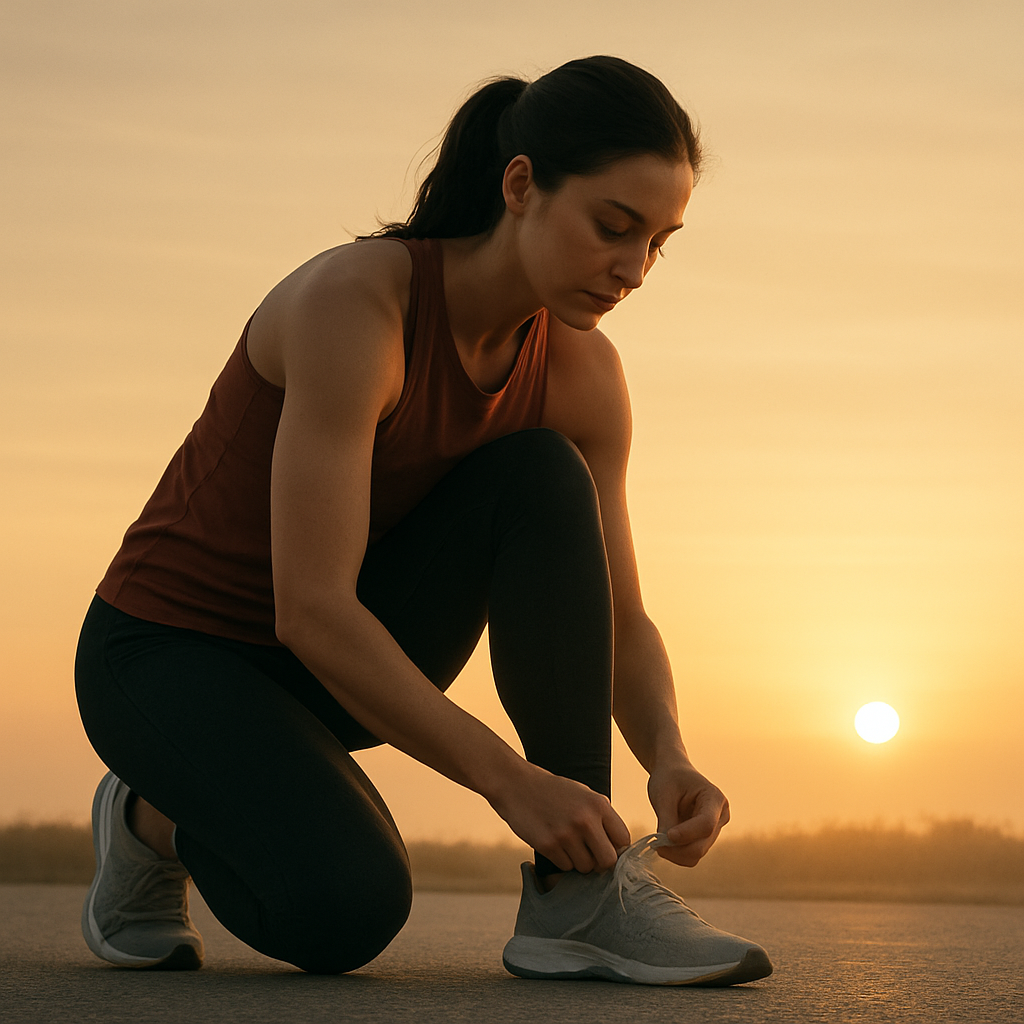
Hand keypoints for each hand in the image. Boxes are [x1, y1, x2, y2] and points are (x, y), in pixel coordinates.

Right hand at [489, 761, 630, 873]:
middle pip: (608, 861)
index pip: (623, 840)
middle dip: (600, 862)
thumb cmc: (552, 791)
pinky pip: (565, 867)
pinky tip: (553, 843)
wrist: (516, 785)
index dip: (616, 848)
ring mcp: (566, 834)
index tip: (606, 847)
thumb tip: (618, 846)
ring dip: (578, 861)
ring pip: (585, 867)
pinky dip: (561, 860)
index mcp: (598, 804)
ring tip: (567, 844)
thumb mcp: (583, 793)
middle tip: (589, 854)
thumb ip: (601, 816)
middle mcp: (585, 820)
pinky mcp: (548, 845)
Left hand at [647, 760, 729, 866]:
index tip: (664, 836)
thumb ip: (666, 820)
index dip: (686, 834)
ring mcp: (715, 829)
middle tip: (655, 845)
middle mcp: (720, 816)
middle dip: (677, 849)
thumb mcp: (664, 794)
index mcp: (715, 798)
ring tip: (658, 842)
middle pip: (702, 844)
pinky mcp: (705, 838)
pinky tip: (665, 843)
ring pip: (697, 853)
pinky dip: (677, 854)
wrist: (673, 773)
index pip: (706, 824)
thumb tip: (665, 845)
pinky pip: (692, 854)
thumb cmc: (669, 778)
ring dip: (676, 854)